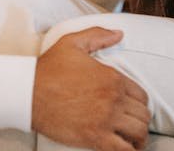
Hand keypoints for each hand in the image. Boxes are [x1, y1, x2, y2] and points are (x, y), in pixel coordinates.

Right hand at [32, 28, 149, 149]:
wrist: (30, 92)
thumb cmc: (50, 68)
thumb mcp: (73, 42)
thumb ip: (98, 35)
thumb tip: (119, 34)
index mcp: (112, 77)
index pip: (141, 95)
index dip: (140, 103)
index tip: (133, 108)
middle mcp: (113, 99)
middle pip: (143, 115)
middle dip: (140, 120)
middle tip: (133, 124)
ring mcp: (106, 120)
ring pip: (139, 133)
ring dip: (138, 138)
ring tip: (133, 139)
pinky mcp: (96, 138)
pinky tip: (127, 149)